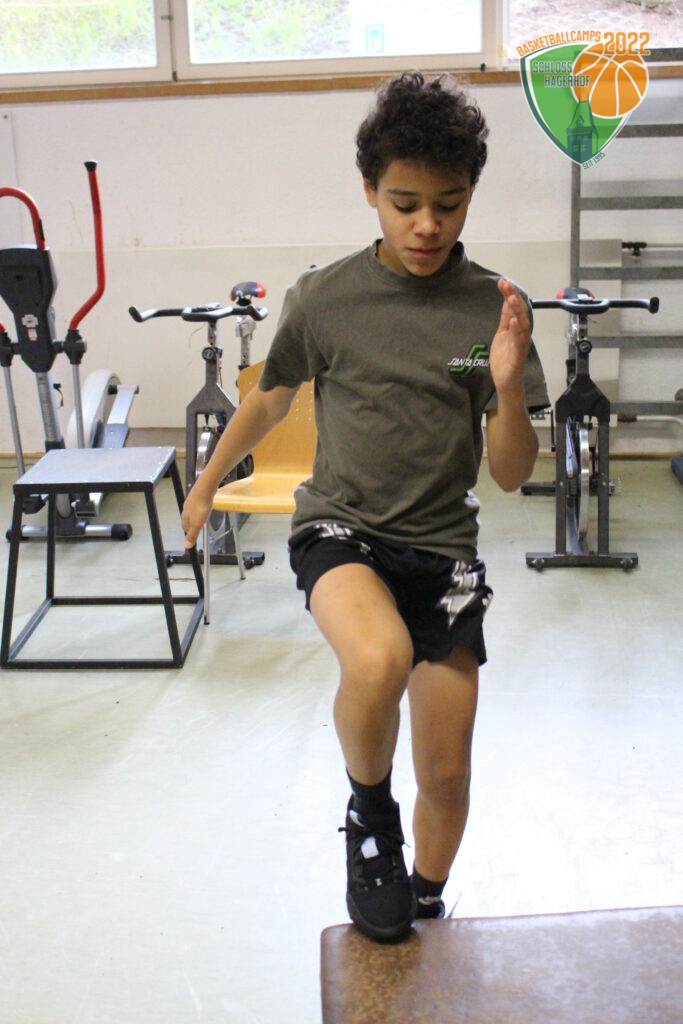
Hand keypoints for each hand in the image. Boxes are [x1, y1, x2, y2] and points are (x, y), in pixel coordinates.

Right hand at [181, 479, 214, 548]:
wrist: (205, 488)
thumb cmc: (201, 505)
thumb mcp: (198, 524)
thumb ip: (192, 535)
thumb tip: (186, 546)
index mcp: (185, 517)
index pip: (185, 528)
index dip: (189, 533)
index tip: (191, 536)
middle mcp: (186, 509)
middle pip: (187, 519)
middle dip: (191, 525)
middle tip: (196, 528)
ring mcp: (191, 501)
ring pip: (191, 511)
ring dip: (195, 516)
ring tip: (200, 519)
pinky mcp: (197, 496)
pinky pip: (197, 504)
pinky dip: (199, 508)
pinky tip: (204, 508)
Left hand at [489, 279, 531, 396]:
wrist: (506, 382)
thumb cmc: (505, 359)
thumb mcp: (502, 334)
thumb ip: (505, 319)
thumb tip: (507, 300)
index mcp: (517, 328)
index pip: (515, 308)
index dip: (510, 294)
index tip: (503, 282)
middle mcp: (522, 334)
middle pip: (521, 313)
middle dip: (514, 298)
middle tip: (507, 284)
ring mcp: (521, 345)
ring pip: (523, 325)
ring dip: (518, 311)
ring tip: (511, 298)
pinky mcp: (518, 357)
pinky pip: (519, 342)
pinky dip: (517, 331)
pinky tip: (514, 321)